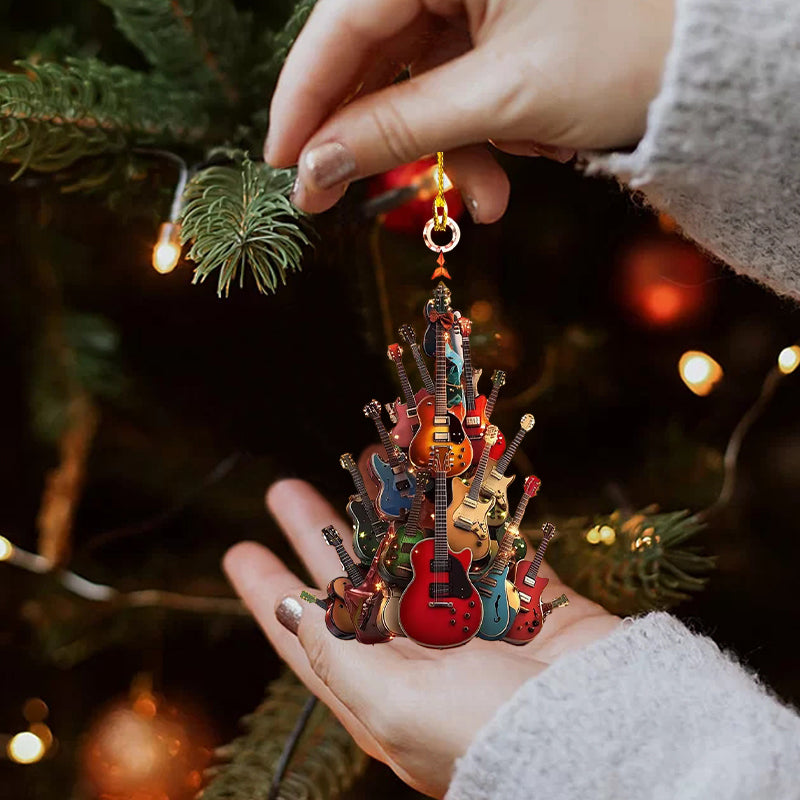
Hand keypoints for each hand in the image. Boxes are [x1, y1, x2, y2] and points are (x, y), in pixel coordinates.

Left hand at [224, 479, 619, 797]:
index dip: (271, 592)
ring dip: (386, 501)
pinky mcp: (515, 590)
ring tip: (362, 459)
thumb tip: (293, 612)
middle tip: (286, 490)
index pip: (308, 632)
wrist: (606, 732)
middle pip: (353, 576)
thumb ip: (338, 658)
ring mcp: (467, 615)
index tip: (241, 552)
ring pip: (411, 544)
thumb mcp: (393, 710)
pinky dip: (460, 499)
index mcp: (379, 685)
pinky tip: (441, 466)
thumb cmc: (489, 736)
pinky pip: (477, 534)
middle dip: (319, 530)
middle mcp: (418, 648)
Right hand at [265, 0, 673, 219]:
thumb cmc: (625, 57)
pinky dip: (476, 136)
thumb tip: (316, 165)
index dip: (304, 98)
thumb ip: (398, 129)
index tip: (283, 162)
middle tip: (340, 199)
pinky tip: (516, 163)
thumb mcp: (502, 98)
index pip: (342, 22)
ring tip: (490, 199)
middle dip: (378, 136)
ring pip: (420, 82)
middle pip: (376, 55)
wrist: (708, 72)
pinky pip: (458, 87)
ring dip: (446, 149)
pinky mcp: (498, 27)